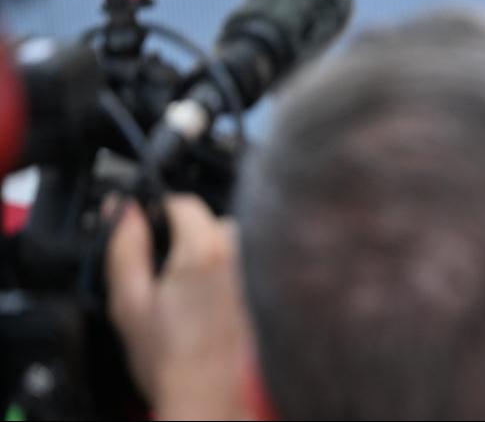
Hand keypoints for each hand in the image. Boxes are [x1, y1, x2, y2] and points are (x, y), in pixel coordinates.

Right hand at [105, 195, 253, 420]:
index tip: (139, 228)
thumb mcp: (128, 299)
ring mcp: (245, 272)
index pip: (184, 201)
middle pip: (205, 217)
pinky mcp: (249, 291)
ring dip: (195, 247)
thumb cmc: (165, 355)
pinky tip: (188, 299)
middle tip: (150, 260)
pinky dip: (209, 268)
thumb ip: (125, 247)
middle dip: (177, 228)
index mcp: (203, 248)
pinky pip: (228, 262)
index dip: (157, 209)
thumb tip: (125, 210)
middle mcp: (232, 253)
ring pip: (219, 239)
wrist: (204, 393)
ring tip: (169, 281)